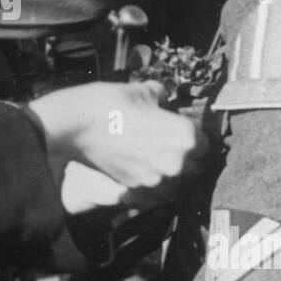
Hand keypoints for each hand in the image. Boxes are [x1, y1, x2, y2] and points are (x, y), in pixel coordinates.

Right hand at [28, 80, 204, 209]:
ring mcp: (155, 179)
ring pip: (176, 181)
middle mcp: (176, 162)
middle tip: (169, 141)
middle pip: (195, 164)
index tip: (183, 128)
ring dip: (171, 171)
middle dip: (186, 154)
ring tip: (155, 155)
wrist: (75, 125)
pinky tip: (142, 165)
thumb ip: (160, 96)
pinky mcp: (136, 189)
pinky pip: (156, 189)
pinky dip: (154, 181)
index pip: (205, 142)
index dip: (194, 134)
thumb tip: (163, 97)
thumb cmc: (109, 104)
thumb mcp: (141, 91)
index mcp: (185, 136)